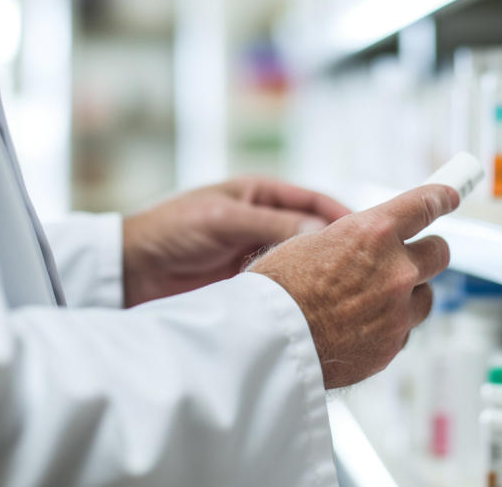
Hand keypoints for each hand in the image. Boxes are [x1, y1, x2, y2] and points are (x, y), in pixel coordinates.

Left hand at [122, 177, 349, 306]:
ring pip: (304, 264)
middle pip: (316, 235)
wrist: (130, 270)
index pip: (316, 201)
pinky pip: (285, 287)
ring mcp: (259, 254)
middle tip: (370, 269)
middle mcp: (265, 222)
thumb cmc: (170, 230)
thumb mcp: (225, 219)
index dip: (345, 216)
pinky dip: (303, 295)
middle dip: (341, 250)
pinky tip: (320, 307)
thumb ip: (273, 226)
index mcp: (261, 194)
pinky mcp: (250, 284)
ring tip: (350, 292)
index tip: (371, 235)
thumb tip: (323, 237)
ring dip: (324, 276)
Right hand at [248, 184, 459, 388]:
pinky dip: (389, 328)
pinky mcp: (392, 345)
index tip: (451, 195)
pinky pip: (404, 331)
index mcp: (373, 232)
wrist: (268, 343)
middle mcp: (395, 269)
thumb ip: (352, 242)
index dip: (442, 196)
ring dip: (407, 295)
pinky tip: (359, 327)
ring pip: (425, 296)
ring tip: (371, 300)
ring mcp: (398, 310)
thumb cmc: (277, 291)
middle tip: (408, 257)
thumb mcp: (311, 243)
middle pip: (439, 252)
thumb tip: (367, 244)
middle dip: (426, 252)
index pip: (426, 204)